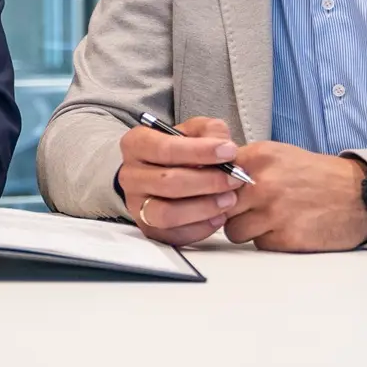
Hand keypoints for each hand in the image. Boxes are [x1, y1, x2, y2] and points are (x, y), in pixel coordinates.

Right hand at [118, 117, 243, 246]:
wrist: (164, 174)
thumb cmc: (180, 152)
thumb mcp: (194, 131)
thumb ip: (210, 132)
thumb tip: (225, 149)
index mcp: (136, 144)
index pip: (164, 148)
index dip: (199, 151)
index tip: (229, 151)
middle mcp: (130, 175)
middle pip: (167, 182)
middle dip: (208, 181)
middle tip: (235, 178)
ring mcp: (136, 205)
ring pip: (167, 213)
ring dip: (204, 207)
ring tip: (229, 199)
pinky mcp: (149, 228)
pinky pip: (175, 235)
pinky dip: (201, 228)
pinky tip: (218, 216)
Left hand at [222, 142, 366, 250]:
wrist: (360, 195)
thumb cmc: (317, 175)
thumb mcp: (278, 155)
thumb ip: (244, 164)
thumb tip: (208, 175)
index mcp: (258, 158)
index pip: (212, 175)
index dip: (212, 187)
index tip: (216, 192)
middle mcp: (262, 184)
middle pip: (218, 205)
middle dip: (227, 210)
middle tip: (245, 209)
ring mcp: (273, 212)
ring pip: (234, 230)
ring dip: (246, 229)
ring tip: (268, 219)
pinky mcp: (285, 238)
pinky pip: (258, 244)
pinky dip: (268, 240)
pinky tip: (285, 229)